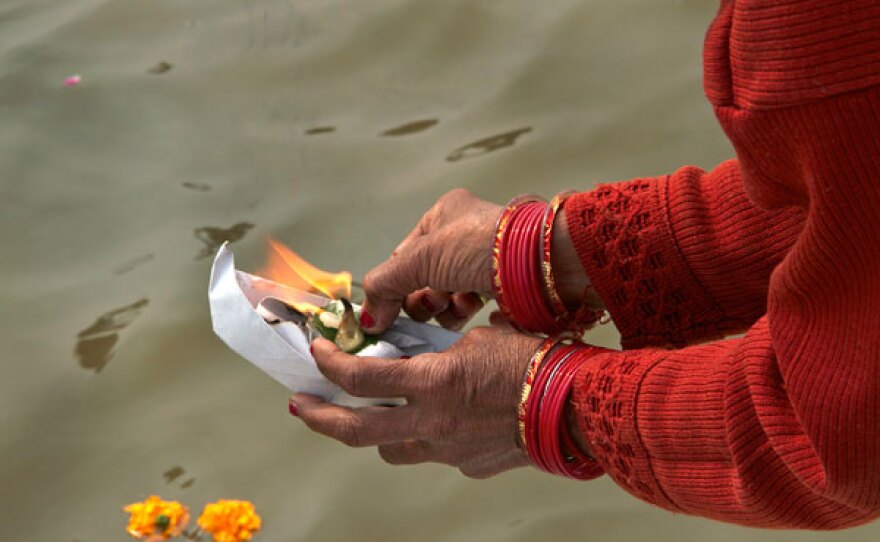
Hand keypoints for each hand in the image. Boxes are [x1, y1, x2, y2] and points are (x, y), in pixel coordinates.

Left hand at [290, 326, 542, 477]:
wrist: (577, 407)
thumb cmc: (537, 362)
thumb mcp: (480, 339)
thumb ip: (440, 351)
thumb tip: (421, 354)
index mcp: (432, 381)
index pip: (360, 378)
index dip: (330, 365)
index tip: (318, 354)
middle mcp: (431, 422)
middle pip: (355, 429)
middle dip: (320, 418)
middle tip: (301, 406)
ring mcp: (449, 450)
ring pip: (391, 450)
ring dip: (375, 432)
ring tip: (373, 416)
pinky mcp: (469, 465)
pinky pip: (435, 454)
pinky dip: (429, 438)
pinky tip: (446, 422)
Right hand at [360, 188, 501, 332]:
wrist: (543, 263)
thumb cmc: (481, 246)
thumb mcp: (422, 259)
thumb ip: (386, 285)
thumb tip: (367, 319)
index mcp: (443, 214)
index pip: (404, 256)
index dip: (396, 283)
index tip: (389, 310)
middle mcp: (462, 234)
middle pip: (423, 279)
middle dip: (425, 297)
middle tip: (434, 303)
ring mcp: (483, 259)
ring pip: (446, 295)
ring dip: (446, 307)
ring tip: (457, 305)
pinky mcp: (501, 284)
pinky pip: (470, 304)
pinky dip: (467, 311)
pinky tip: (475, 310)